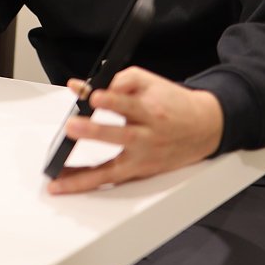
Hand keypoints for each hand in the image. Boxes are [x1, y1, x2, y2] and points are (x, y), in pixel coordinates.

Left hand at [47, 66, 223, 194]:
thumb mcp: (149, 82)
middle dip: (96, 131)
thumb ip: (118, 80)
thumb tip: (83, 86)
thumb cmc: (172, 103)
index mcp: (151, 110)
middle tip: (73, 125)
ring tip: (59, 174)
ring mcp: (143, 158)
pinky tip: (64, 184)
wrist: (205, 127)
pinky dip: (85, 183)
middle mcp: (148, 136)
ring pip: (113, 169)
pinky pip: (110, 180)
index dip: (112, 99)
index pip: (128, 103)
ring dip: (83, 174)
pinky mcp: (139, 172)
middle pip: (122, 136)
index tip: (95, 95)